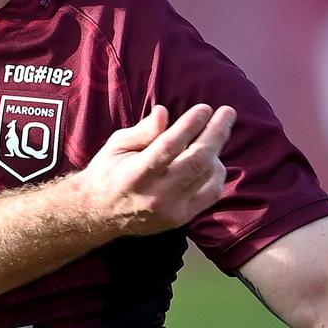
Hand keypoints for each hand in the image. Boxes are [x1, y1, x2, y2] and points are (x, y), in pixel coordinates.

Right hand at [75, 103, 235, 235]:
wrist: (100, 214)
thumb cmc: (109, 172)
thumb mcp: (117, 145)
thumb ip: (143, 131)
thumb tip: (165, 112)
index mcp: (136, 174)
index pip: (170, 146)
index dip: (191, 125)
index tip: (205, 108)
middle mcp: (156, 195)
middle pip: (196, 161)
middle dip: (216, 133)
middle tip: (227, 112)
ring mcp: (171, 210)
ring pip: (207, 176)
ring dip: (217, 150)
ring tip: (216, 132)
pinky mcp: (181, 219)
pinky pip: (211, 194)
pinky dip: (217, 173)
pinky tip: (214, 159)